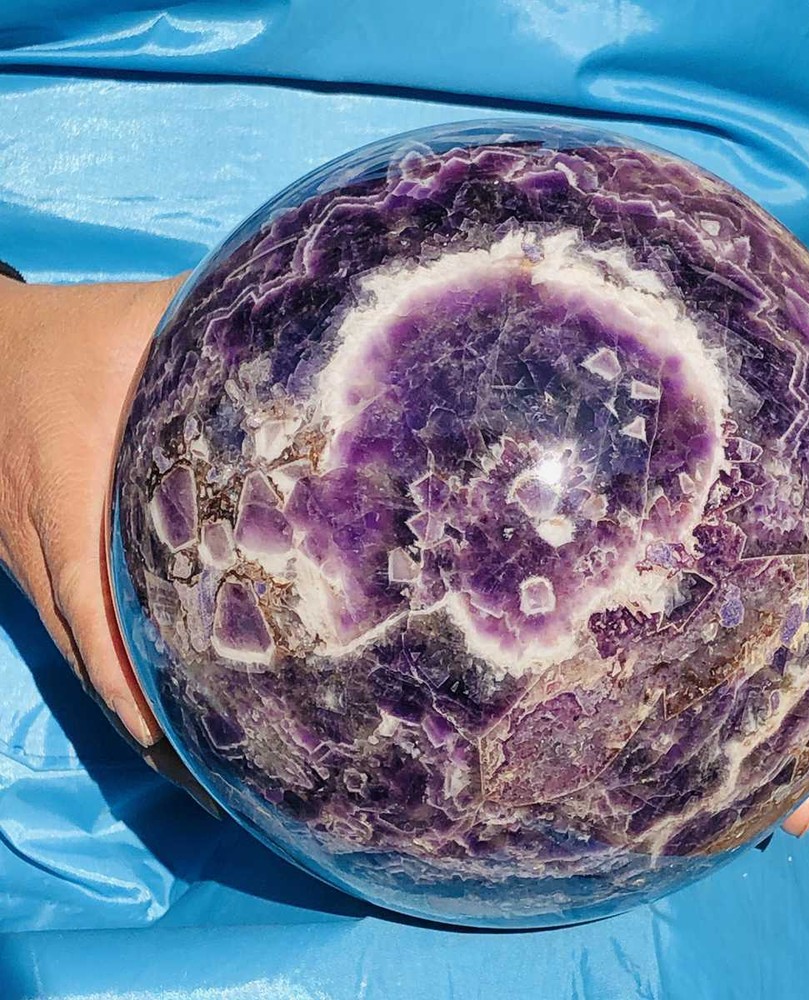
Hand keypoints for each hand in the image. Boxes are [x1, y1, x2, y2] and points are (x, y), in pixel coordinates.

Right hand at [0, 275, 218, 813]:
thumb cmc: (73, 335)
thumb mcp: (145, 322)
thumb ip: (222, 335)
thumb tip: (319, 348)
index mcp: (69, 483)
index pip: (95, 599)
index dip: (130, 675)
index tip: (179, 733)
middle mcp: (42, 534)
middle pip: (86, 644)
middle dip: (142, 710)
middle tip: (213, 768)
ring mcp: (29, 551)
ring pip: (75, 643)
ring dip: (124, 699)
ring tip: (192, 757)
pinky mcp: (31, 552)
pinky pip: (68, 620)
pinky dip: (105, 665)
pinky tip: (150, 696)